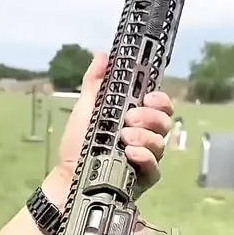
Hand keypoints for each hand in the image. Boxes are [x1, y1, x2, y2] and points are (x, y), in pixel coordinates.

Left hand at [44, 53, 172, 206]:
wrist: (68, 179)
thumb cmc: (77, 146)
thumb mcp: (85, 110)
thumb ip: (95, 83)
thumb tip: (104, 55)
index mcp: (135, 118)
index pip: (159, 104)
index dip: (159, 99)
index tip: (147, 97)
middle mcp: (145, 136)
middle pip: (164, 122)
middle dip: (150, 116)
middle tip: (129, 118)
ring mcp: (147, 158)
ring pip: (160, 143)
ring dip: (144, 136)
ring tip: (124, 138)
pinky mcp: (145, 179)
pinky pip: (155, 167)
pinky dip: (144, 157)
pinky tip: (130, 154)